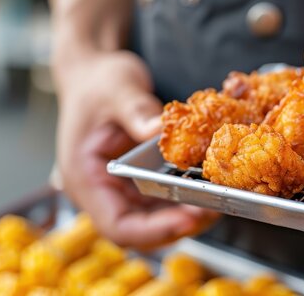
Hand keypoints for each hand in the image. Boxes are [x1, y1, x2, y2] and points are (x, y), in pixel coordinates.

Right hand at [55, 51, 219, 248]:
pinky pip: (163, 201)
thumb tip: (160, 131)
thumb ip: (137, 111)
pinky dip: (186, 199)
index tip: (188, 218)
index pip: (117, 224)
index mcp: (85, 178)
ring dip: (187, 216)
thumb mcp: (117, 89)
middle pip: (140, 230)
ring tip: (218, 201)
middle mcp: (102, 192)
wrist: (95, 73)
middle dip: (179, 225)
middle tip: (214, 209)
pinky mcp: (138, 180)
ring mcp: (121, 189)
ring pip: (155, 220)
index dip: (154, 230)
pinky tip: (209, 187)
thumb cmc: (97, 82)